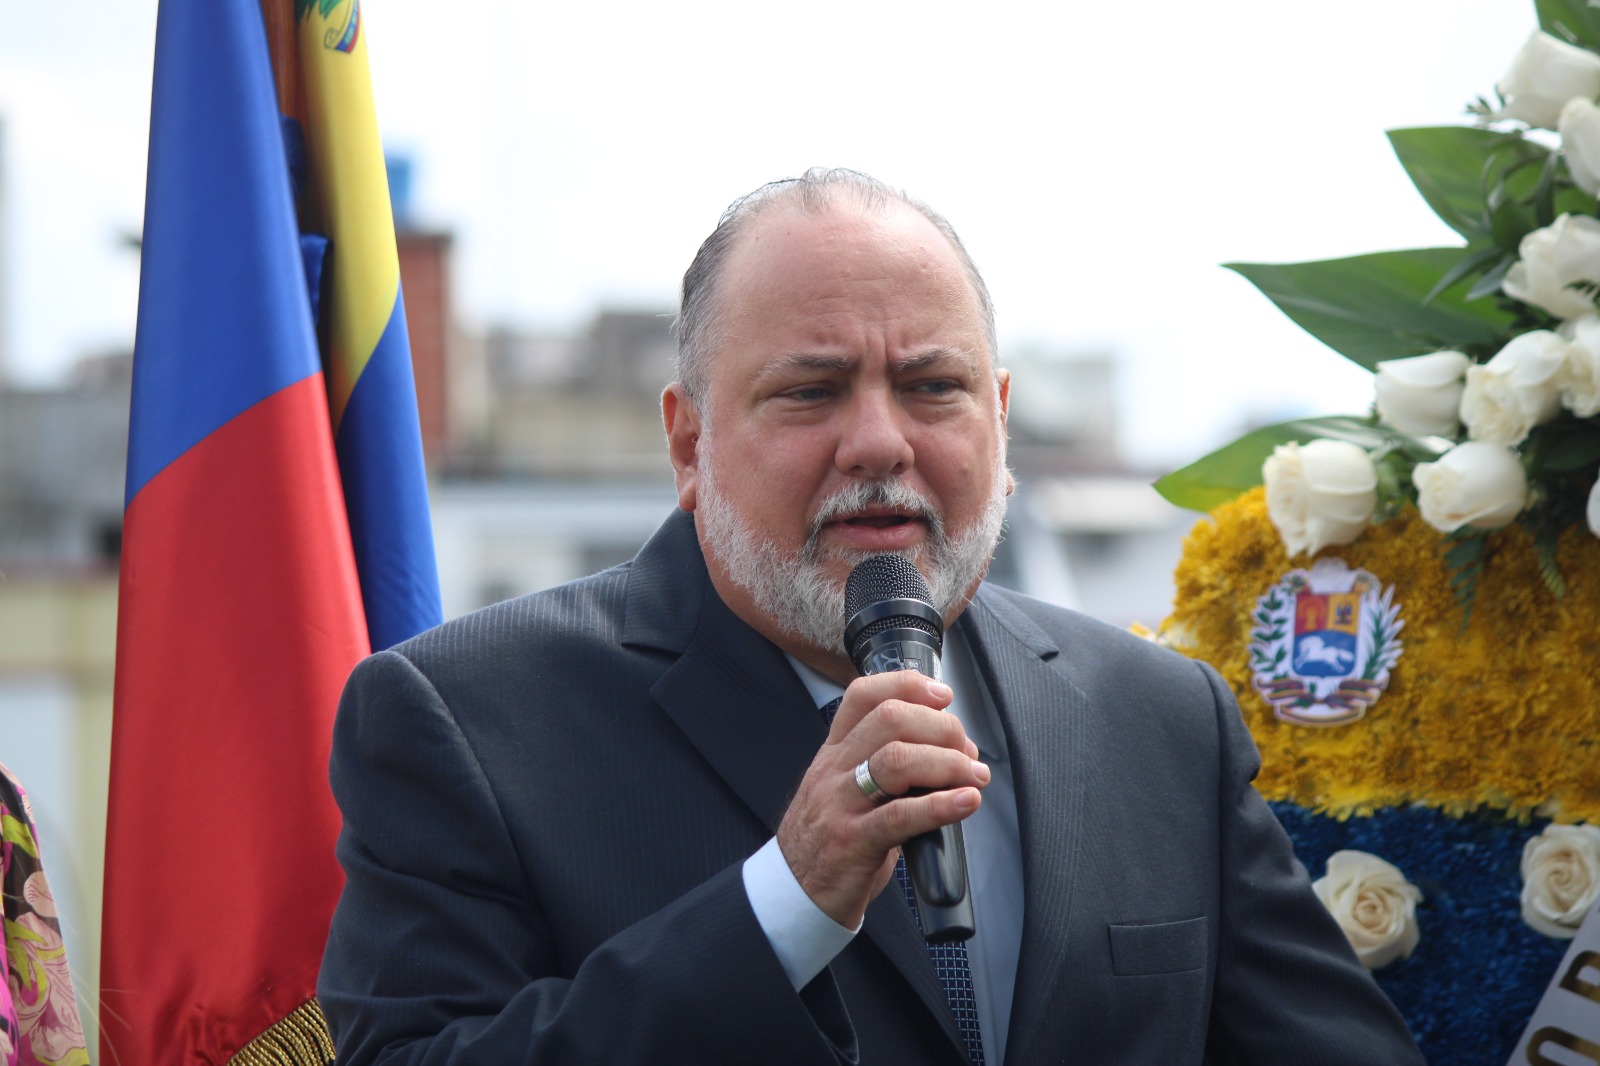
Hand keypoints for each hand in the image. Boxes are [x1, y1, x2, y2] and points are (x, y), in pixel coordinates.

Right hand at [776, 671, 988, 928]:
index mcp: (834, 752)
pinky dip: (940, 806)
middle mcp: (834, 770)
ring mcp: (839, 804)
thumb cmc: (831, 840)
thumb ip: (887, 768)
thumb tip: (953, 753)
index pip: (863, 695)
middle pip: (889, 719)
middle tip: (967, 750)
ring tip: (975, 777)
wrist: (793, 893)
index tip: (943, 696)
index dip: (907, 685)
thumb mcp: (848, 791)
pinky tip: (966, 803)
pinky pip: (899, 816)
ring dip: (947, 763)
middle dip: (940, 727)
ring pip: (895, 760)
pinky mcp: (851, 842)